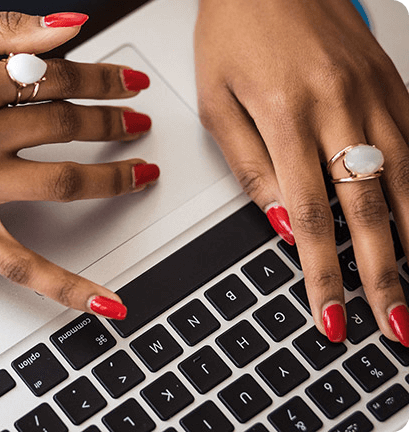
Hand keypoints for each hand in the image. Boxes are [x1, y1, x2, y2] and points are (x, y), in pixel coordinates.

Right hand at [0, 8, 156, 319]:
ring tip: (139, 172)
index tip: (125, 84)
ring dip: (112, 178)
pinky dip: (67, 285)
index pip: (58, 77)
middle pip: (66, 126)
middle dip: (112, 122)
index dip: (103, 79)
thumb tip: (66, 26)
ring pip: (61, 184)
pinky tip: (104, 299)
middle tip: (135, 122)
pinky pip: (21, 265)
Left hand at [195, 0, 408, 344]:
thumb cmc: (234, 32)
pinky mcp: (393, 81)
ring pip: (406, 179)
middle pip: (369, 209)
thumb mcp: (217, 102)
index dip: (322, 273)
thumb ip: (249, 166)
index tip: (331, 315)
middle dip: (384, 275)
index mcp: (286, 115)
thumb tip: (279, 224)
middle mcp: (340, 106)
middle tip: (396, 324)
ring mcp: (375, 93)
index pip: (309, 216)